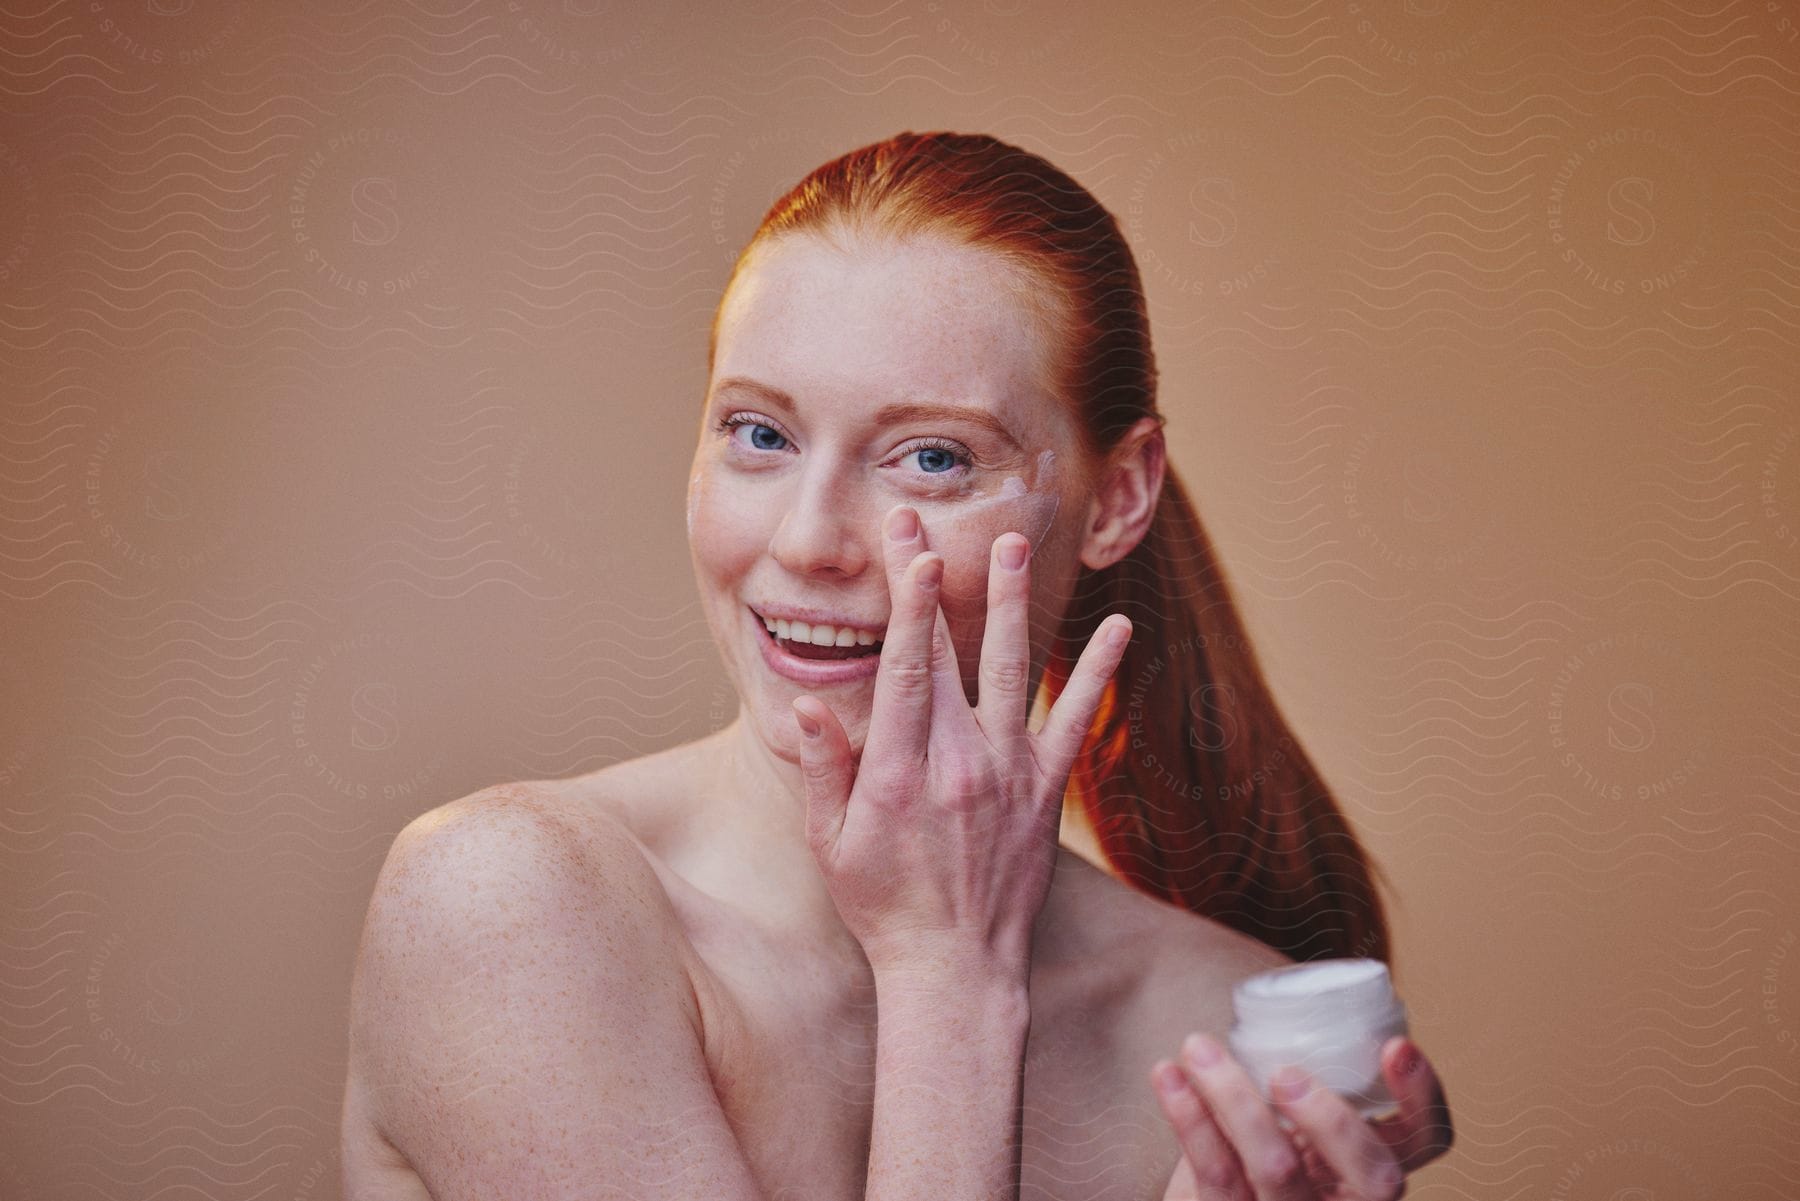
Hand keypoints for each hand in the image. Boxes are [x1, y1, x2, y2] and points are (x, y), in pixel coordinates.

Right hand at [792, 504, 1130, 977]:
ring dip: (1011, 603)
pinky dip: (1096, 675)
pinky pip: (1074, 722)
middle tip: (926, 521)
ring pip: (1009, 670)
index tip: (913, 552)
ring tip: (1013, 544)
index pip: (905, 667)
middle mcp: (957, 761)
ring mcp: (1007, 773)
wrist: (956, 968)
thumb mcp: (831, 843)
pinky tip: (1117, 631)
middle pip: (947, 652)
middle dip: (936, 581)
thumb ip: (826, 769)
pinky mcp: (1044, 792)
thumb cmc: (883, 908)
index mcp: (899, 770)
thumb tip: (814, 704)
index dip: (910, 604)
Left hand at [1150, 1033, 1453, 1199]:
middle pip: (1378, 1178)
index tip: (1395, 1045)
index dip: (1422, 1097)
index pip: (1427, 1140)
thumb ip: (1302, 1075)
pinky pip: (1215, 1174)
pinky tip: (1167, 1074)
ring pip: (1278, 1168)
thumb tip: (1287, 995)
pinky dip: (1187, 1115)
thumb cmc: (1247, 1149)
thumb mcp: (1288, 1120)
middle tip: (1285, 1074)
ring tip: (1198, 1046)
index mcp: (1367, 1170)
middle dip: (1337, 1120)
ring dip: (1234, 1096)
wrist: (1207, 1200)